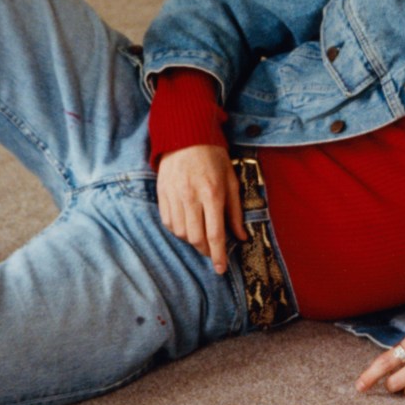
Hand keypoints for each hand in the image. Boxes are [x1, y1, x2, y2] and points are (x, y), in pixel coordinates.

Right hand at [157, 144, 243, 272]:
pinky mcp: (162, 194)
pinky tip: (187, 226)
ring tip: (201, 237)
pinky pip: (168, 222)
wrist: (185, 135)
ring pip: (181, 233)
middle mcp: (191, 197)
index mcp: (212, 193)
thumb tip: (242, 236)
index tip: (221, 269)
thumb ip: (235, 211)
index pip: (215, 234)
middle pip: (196, 238)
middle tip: (213, 252)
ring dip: (192, 241)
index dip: (219, 255)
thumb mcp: (232, 180)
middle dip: (206, 251)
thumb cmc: (213, 157)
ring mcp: (174, 196)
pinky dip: (178, 230)